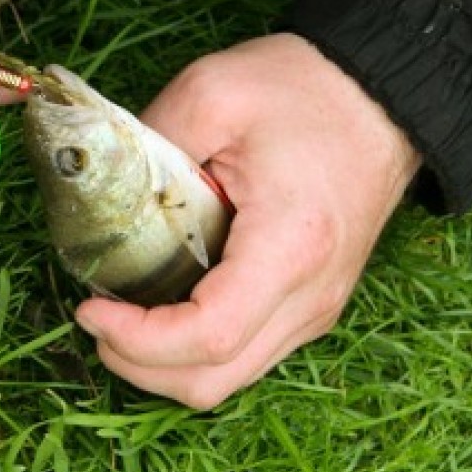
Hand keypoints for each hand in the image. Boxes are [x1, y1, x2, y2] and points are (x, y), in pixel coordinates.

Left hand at [74, 34, 420, 407]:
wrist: (380, 96)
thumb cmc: (304, 90)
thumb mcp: (211, 93)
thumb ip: (148, 144)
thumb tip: (98, 194)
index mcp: (289, 246)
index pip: (208, 336)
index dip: (137, 340)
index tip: (91, 309)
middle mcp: (311, 295)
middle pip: (212, 380)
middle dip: (139, 366)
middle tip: (96, 319)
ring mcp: (316, 308)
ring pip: (229, 380)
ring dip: (164, 365)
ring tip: (122, 319)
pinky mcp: (313, 306)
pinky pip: (247, 356)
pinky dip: (195, 351)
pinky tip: (165, 309)